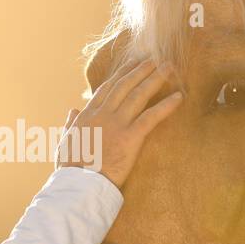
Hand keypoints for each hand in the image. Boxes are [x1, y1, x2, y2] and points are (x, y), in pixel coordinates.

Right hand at [54, 59, 182, 187]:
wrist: (79, 185)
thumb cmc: (71, 169)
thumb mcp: (65, 142)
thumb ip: (70, 123)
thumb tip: (72, 110)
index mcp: (88, 115)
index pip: (107, 88)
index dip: (121, 73)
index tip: (132, 63)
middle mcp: (103, 114)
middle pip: (125, 85)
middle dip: (141, 69)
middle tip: (155, 58)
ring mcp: (117, 124)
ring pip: (138, 95)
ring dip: (155, 79)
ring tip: (168, 67)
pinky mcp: (130, 137)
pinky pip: (151, 117)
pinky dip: (166, 105)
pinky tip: (179, 96)